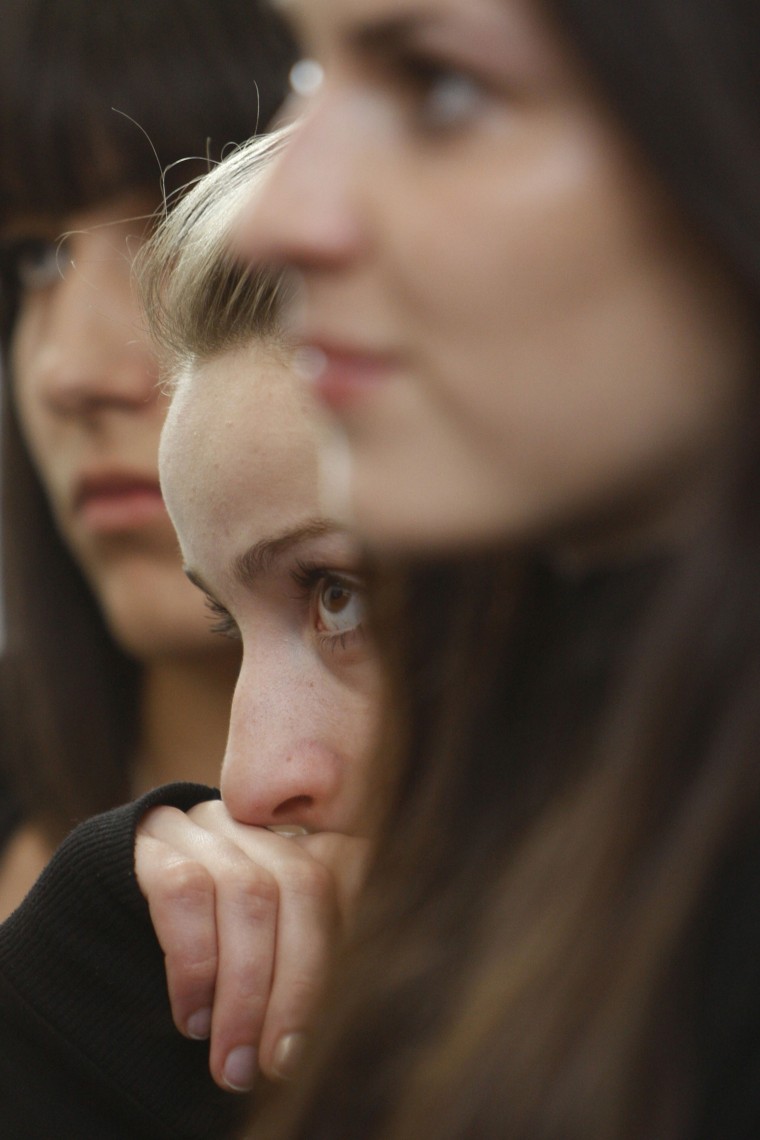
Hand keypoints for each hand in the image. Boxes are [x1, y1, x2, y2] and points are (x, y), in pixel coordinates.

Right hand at [134, 800, 368, 1090]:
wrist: (102, 912)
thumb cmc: (204, 944)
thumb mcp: (259, 953)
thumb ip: (293, 968)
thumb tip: (293, 1044)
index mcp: (296, 840)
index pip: (330, 894)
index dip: (313, 977)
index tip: (288, 1054)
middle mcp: (253, 822)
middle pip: (299, 886)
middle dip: (288, 987)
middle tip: (260, 1066)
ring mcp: (202, 823)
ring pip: (247, 890)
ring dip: (240, 988)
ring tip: (225, 1053)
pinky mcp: (149, 837)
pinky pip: (184, 890)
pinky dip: (194, 962)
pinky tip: (189, 1013)